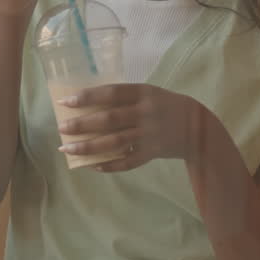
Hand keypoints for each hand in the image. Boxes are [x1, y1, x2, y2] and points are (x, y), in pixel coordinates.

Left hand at [55, 84, 222, 171]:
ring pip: (115, 142)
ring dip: (88, 147)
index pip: (112, 93)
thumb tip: (85, 107)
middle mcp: (146, 113)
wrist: (198, 127)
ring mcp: (150, 135)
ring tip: (67, 148)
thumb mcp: (148, 93)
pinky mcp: (153, 153)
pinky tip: (92, 165)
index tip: (66, 102)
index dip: (88, 97)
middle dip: (82, 124)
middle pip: (109, 119)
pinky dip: (110, 165)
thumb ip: (123, 98)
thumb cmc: (164, 105)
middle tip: (61, 128)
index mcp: (143, 93)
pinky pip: (128, 162)